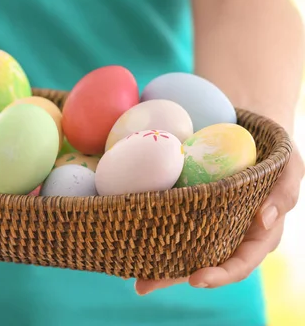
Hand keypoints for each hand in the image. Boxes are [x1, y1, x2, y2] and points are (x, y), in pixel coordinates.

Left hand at [135, 147, 303, 294]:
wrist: (252, 136)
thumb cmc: (274, 154)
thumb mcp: (288, 167)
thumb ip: (283, 192)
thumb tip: (265, 219)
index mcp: (258, 236)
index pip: (241, 263)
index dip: (221, 275)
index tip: (197, 278)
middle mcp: (231, 236)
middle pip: (203, 264)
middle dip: (174, 277)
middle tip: (144, 285)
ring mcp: (209, 225)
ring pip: (183, 251)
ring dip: (158, 265)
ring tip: (133, 277)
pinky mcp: (190, 210)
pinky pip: (172, 226)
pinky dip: (153, 235)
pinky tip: (132, 240)